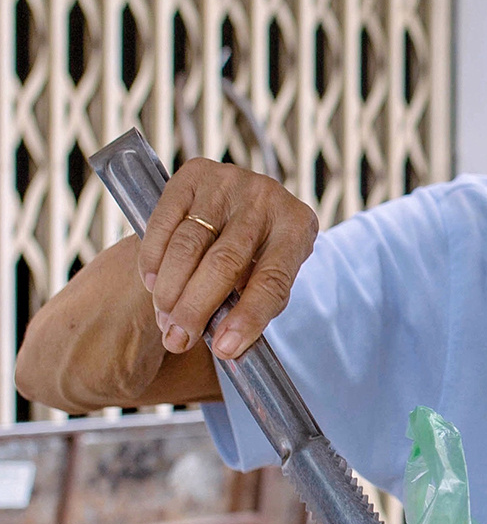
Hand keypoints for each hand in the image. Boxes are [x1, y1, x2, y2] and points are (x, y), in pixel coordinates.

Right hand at [139, 160, 317, 359]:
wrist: (242, 200)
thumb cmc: (259, 251)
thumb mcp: (269, 274)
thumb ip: (252, 305)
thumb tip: (226, 347)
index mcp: (298, 227)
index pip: (273, 280)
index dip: (248, 317)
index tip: (225, 349)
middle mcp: (267, 198)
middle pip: (224, 263)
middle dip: (196, 308)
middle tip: (178, 339)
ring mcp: (229, 182)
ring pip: (188, 245)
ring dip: (170, 289)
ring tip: (165, 320)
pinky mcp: (194, 174)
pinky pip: (164, 223)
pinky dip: (153, 259)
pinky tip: (152, 284)